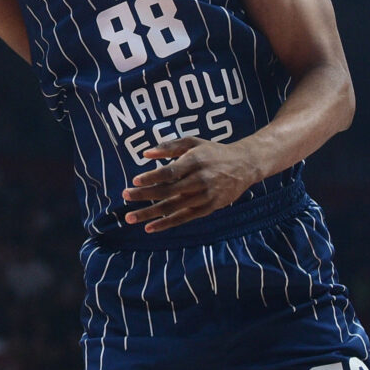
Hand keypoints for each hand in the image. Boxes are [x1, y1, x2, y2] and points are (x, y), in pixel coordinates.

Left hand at [120, 136, 258, 232]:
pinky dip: (166, 223)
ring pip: (173, 207)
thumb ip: (169, 147)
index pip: (170, 171)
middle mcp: (200, 179)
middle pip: (168, 191)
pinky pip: (184, 218)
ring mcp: (205, 196)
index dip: (152, 177)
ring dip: (150, 213)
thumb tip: (145, 154)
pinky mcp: (208, 208)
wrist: (244, 165)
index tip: (135, 180)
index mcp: (195, 161)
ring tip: (130, 217)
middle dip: (144, 195)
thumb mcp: (193, 142)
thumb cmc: (212, 151)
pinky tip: (150, 227)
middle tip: (125, 196)